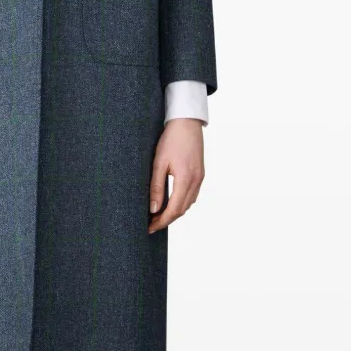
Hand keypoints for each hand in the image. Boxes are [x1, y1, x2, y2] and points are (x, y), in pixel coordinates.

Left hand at [148, 118, 204, 232]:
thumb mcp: (159, 163)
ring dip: (174, 212)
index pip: (174, 210)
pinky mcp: (200, 174)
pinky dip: (181, 203)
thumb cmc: (171, 139)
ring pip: (188, 204)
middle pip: (182, 210)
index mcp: (186, 180)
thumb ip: (156, 187)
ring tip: (158, 215)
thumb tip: (153, 209)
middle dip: (166, 220)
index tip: (149, 228)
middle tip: (151, 224)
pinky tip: (171, 202)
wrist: (187, 123)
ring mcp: (200, 178)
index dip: (161, 221)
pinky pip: (192, 195)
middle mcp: (196, 181)